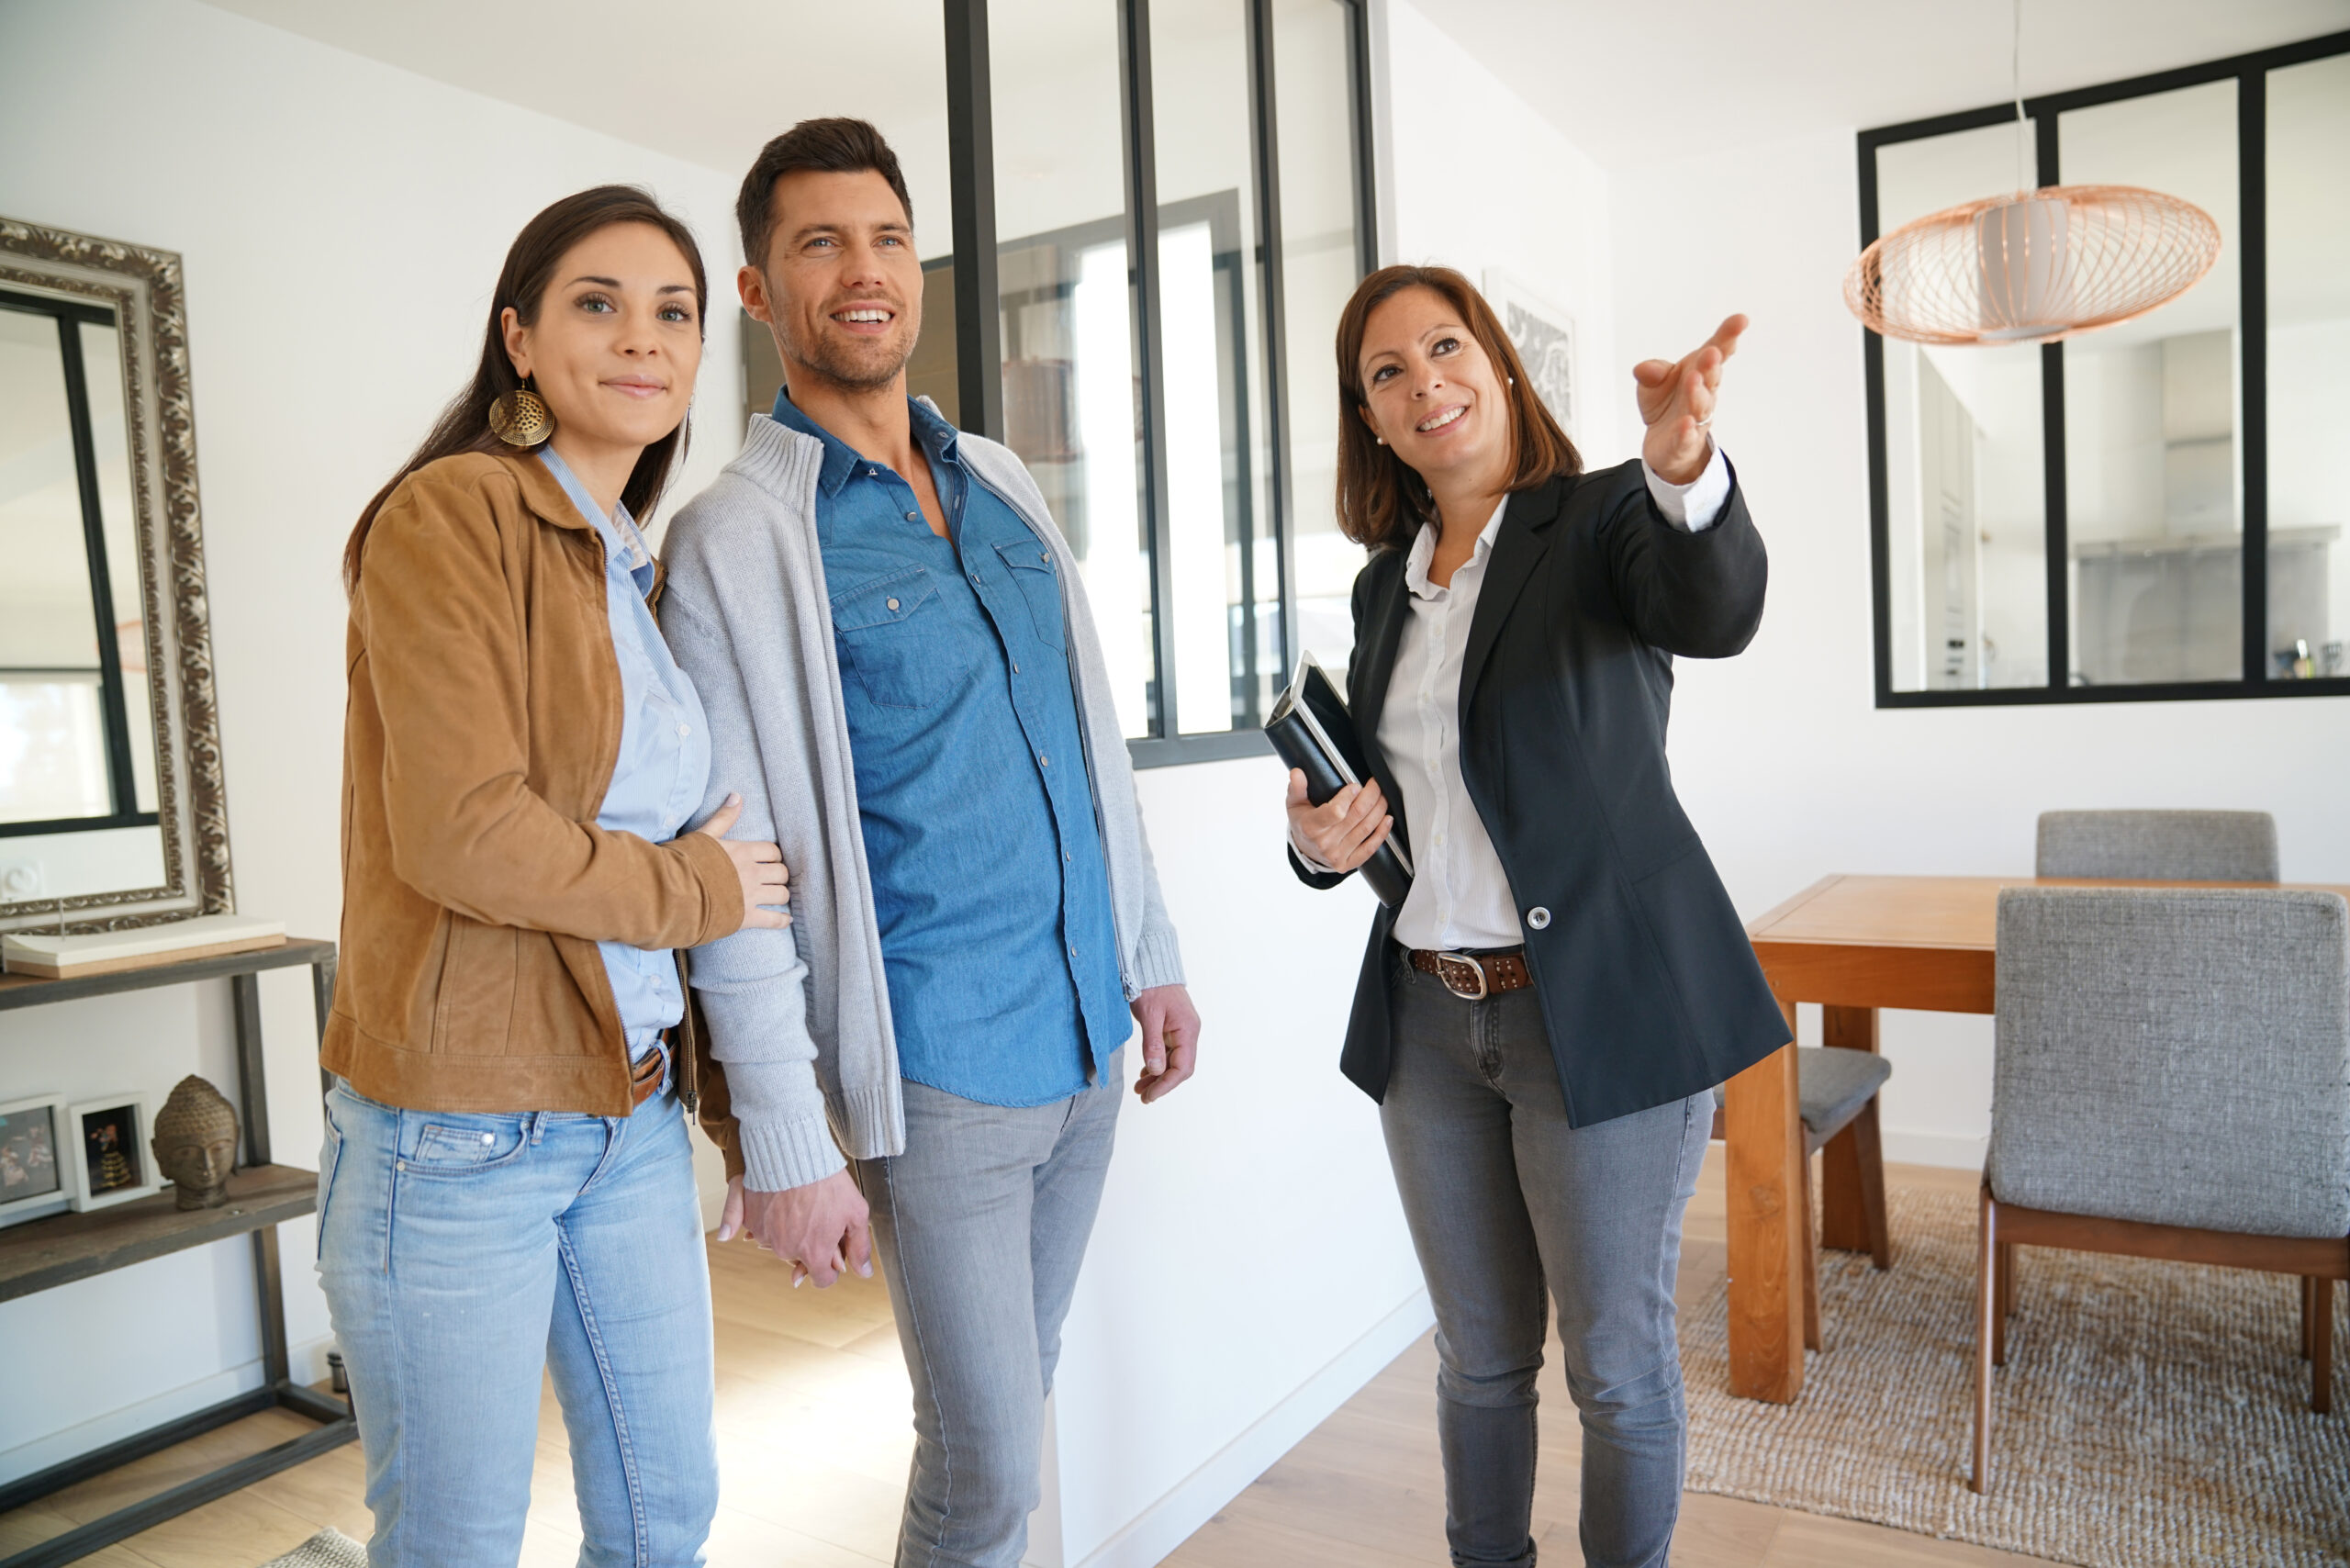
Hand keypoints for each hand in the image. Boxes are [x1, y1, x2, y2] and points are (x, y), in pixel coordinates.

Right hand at [696, 793, 789, 929]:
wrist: (671, 892)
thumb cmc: (684, 862)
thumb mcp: (704, 835)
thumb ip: (724, 817)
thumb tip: (737, 796)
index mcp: (743, 852)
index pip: (773, 852)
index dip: (773, 857)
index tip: (770, 862)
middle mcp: (751, 874)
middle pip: (781, 873)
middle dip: (779, 876)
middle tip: (773, 880)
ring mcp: (750, 896)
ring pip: (781, 895)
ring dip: (781, 896)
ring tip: (777, 897)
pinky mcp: (745, 918)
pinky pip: (773, 920)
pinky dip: (781, 921)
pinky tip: (785, 920)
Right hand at [718, 1168, 870, 1287]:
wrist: (793, 1153)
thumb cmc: (827, 1181)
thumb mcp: (856, 1212)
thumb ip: (860, 1246)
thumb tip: (864, 1272)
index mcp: (814, 1253)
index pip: (822, 1279)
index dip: (830, 1267)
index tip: (832, 1251)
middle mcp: (787, 1250)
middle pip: (801, 1258)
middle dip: (810, 1245)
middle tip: (817, 1217)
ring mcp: (766, 1236)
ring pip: (781, 1243)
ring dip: (790, 1232)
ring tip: (800, 1205)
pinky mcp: (750, 1220)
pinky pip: (762, 1229)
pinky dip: (771, 1220)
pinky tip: (782, 1203)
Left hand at [1130, 984, 1199, 1103]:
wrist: (1152, 965)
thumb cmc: (1152, 986)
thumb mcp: (1149, 1015)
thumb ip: (1153, 1044)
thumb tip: (1156, 1071)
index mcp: (1187, 1030)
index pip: (1182, 1067)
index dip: (1166, 1084)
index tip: (1150, 1095)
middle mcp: (1188, 1032)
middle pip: (1180, 1068)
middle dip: (1162, 1084)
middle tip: (1143, 1095)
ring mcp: (1182, 1031)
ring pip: (1174, 1062)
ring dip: (1158, 1077)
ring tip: (1140, 1089)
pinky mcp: (1173, 1029)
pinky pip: (1169, 1053)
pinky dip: (1158, 1065)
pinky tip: (1146, 1073)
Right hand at [1285, 767, 1391, 872]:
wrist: (1305, 850)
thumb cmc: (1302, 823)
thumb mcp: (1295, 804)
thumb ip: (1297, 788)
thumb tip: (1297, 773)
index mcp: (1310, 827)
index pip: (1336, 811)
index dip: (1349, 797)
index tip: (1356, 786)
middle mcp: (1324, 843)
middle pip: (1357, 815)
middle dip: (1371, 796)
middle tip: (1375, 785)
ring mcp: (1337, 855)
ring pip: (1366, 828)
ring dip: (1379, 810)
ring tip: (1382, 797)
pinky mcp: (1348, 863)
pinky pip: (1370, 849)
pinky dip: (1382, 833)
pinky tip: (1387, 820)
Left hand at [1634, 313, 1746, 485]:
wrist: (1664, 444)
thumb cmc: (1666, 405)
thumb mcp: (1653, 384)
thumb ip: (1652, 373)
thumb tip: (1643, 368)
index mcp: (1700, 372)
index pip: (1717, 352)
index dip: (1728, 336)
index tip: (1740, 319)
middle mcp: (1703, 394)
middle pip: (1711, 378)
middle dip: (1712, 365)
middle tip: (1712, 352)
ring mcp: (1696, 419)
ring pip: (1700, 406)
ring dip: (1698, 393)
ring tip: (1694, 379)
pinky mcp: (1683, 442)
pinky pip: (1686, 437)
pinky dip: (1686, 431)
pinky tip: (1685, 423)